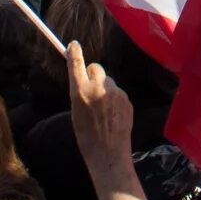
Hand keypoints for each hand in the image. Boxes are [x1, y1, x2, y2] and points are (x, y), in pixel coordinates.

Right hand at [68, 43, 143, 199]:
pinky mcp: (127, 99)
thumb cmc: (87, 137)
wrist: (108, 154)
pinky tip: (113, 115)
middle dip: (93, 75)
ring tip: (104, 110)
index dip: (74, 52)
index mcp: (80, 92)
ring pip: (109, 81)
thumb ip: (80, 93)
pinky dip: (115, 99)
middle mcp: (98, 88)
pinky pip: (118, 92)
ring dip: (105, 89)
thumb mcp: (76, 113)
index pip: (76, 63)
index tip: (73, 45)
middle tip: (91, 89)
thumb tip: (83, 80)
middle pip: (96, 68)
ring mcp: (115, 93)